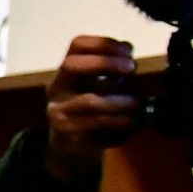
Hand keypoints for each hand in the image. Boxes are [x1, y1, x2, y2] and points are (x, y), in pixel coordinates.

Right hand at [44, 35, 141, 180]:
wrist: (71, 148)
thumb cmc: (91, 112)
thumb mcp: (101, 87)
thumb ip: (113, 70)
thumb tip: (128, 51)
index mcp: (67, 72)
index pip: (77, 45)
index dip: (103, 43)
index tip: (128, 50)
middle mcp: (56, 89)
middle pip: (71, 65)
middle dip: (105, 63)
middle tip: (132, 68)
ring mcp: (58, 112)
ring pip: (89, 100)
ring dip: (119, 100)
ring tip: (136, 103)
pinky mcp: (67, 135)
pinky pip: (96, 124)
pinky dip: (119, 121)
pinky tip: (132, 121)